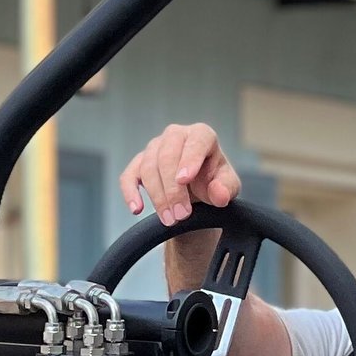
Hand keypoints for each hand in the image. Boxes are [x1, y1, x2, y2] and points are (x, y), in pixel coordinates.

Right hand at [118, 123, 239, 225]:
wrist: (196, 191)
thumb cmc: (213, 182)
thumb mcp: (228, 187)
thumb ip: (226, 189)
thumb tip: (219, 194)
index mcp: (201, 135)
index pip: (196, 141)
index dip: (189, 159)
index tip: (184, 180)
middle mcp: (176, 136)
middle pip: (167, 156)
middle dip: (172, 189)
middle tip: (182, 215)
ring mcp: (154, 148)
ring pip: (148, 168)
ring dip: (158, 197)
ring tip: (170, 220)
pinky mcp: (138, 164)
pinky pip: (128, 176)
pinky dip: (130, 193)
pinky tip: (137, 209)